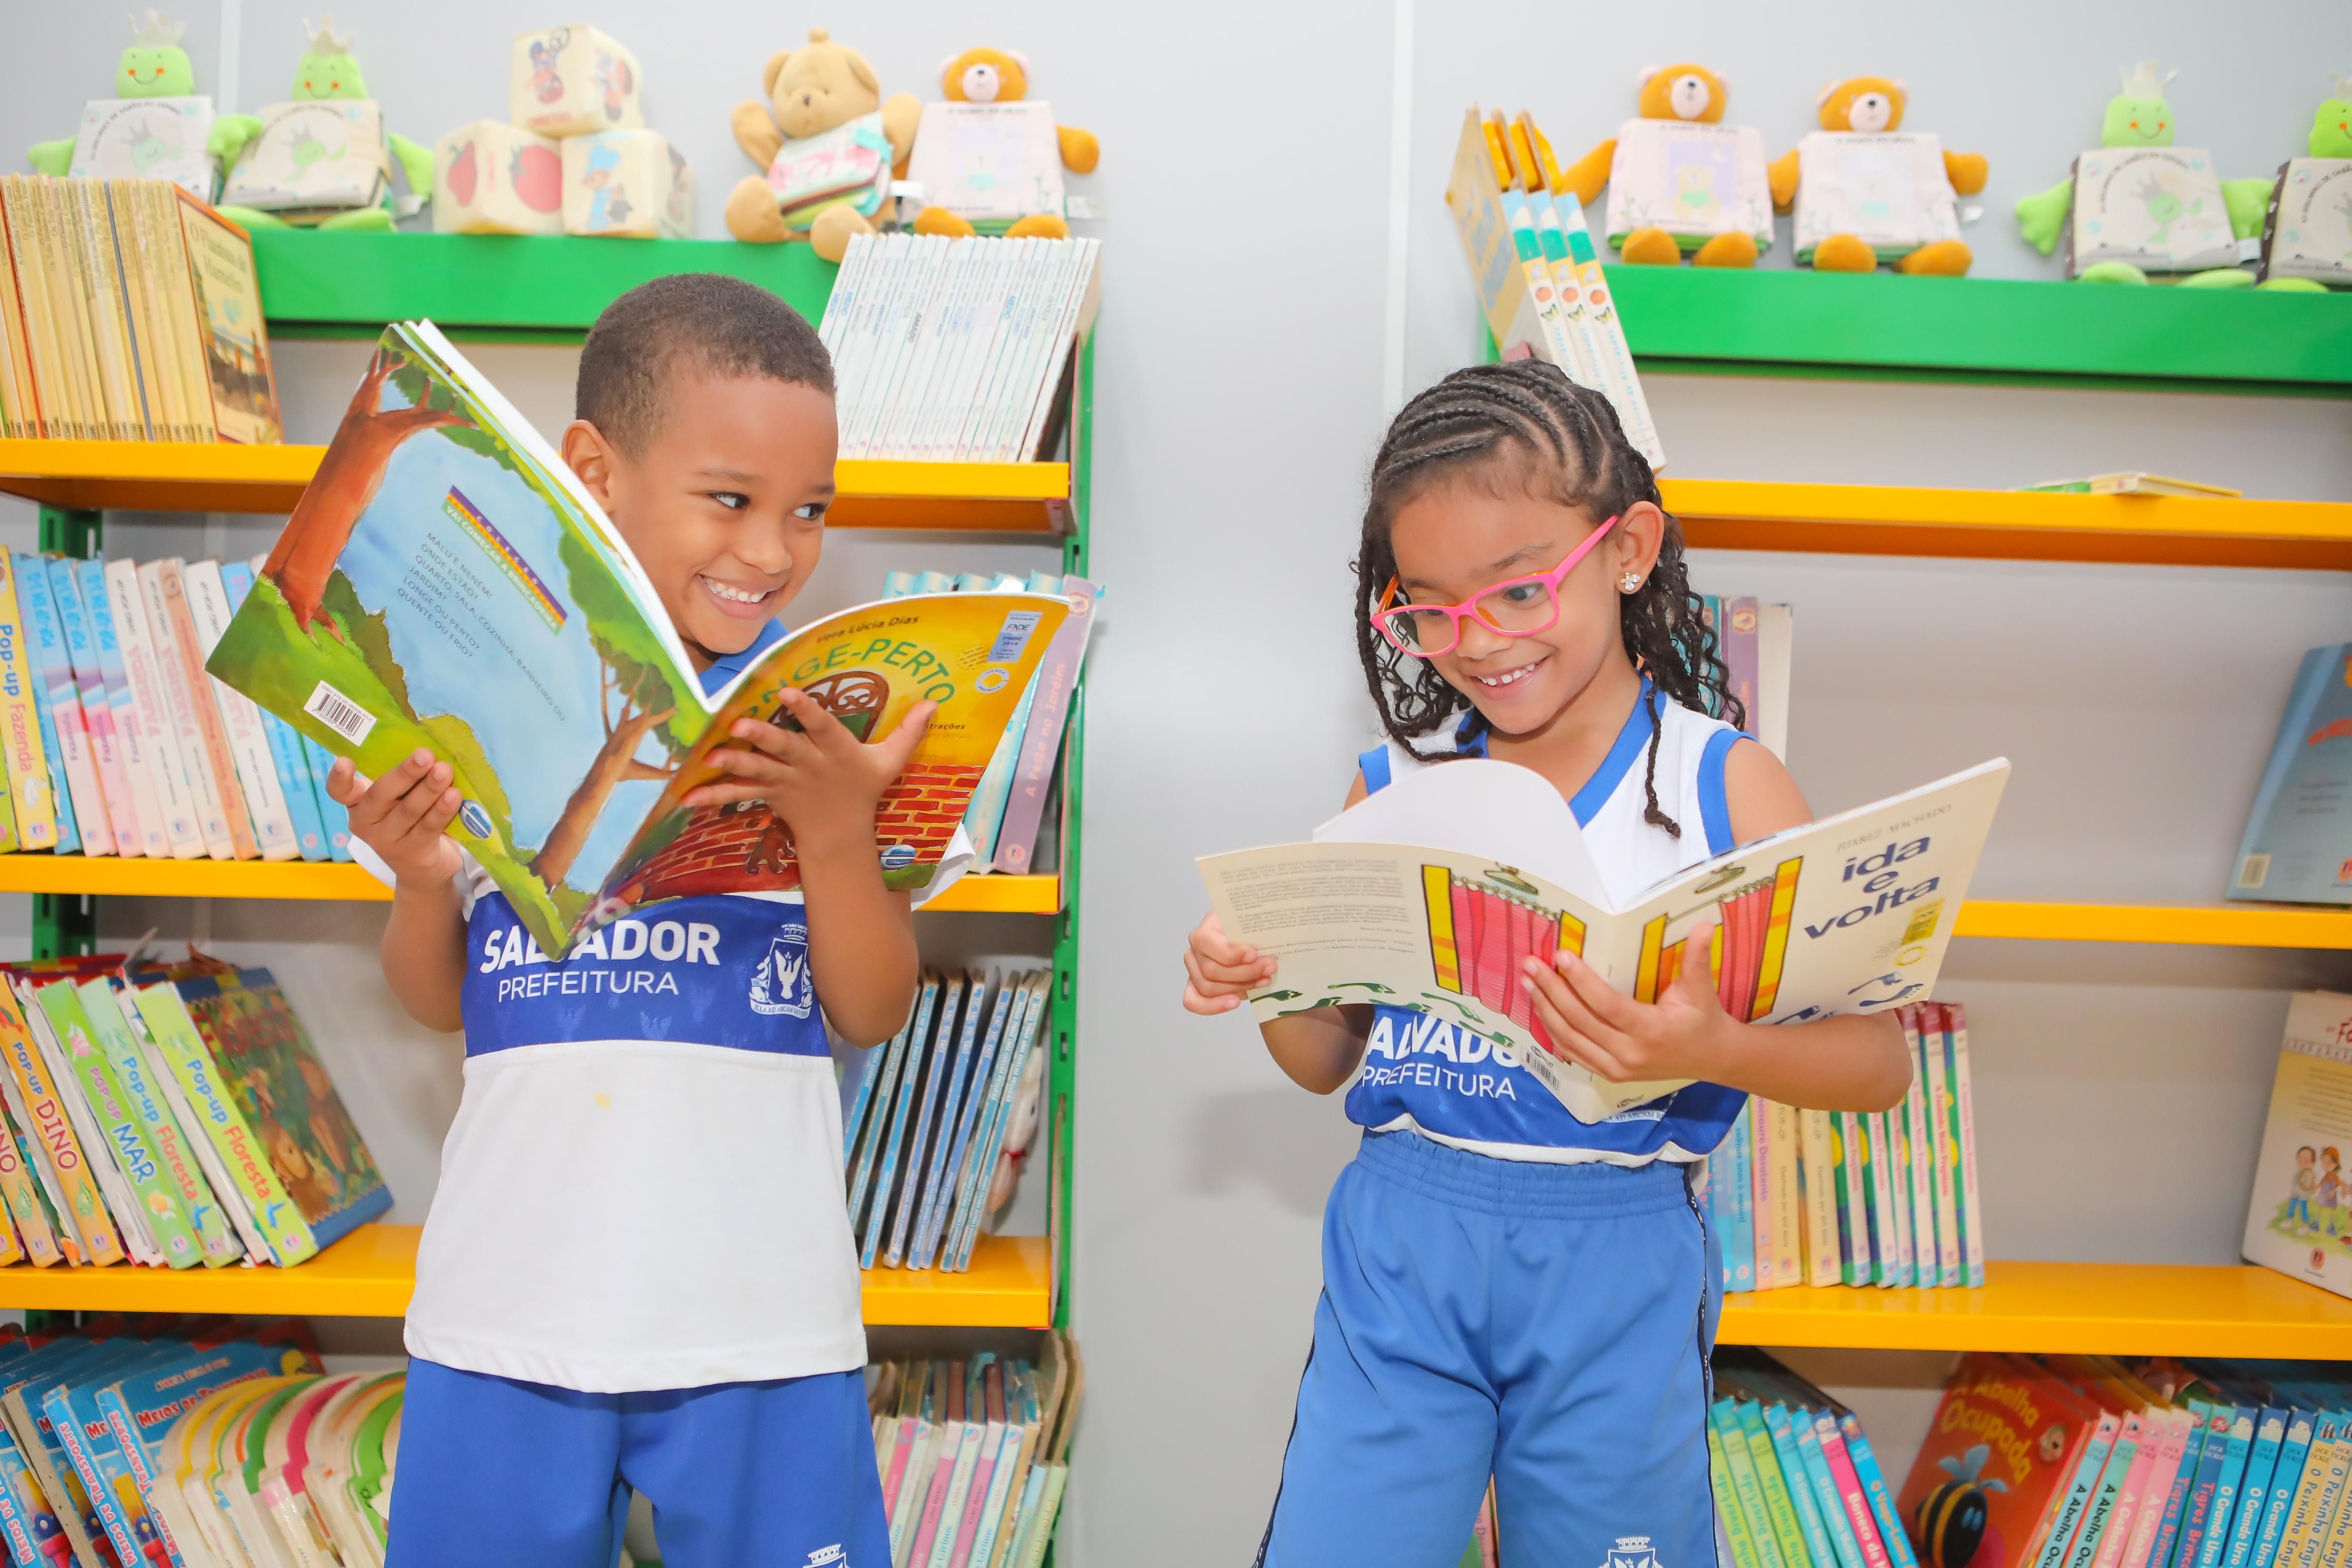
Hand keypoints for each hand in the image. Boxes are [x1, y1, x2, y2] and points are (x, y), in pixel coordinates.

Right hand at [326, 749, 463, 886]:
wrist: (424, 868)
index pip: (340, 791)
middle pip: (382, 795)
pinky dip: (442, 810)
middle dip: (405, 773)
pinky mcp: (412, 853)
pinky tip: (454, 796)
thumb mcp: (401, 798)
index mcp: (358, 803)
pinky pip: (428, 827)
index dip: (339, 778)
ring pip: (409, 810)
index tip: (344, 761)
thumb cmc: (412, 819)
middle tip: (425, 755)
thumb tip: (432, 746)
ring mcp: (387, 841)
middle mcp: (366, 822)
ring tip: (444, 771)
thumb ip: (407, 778)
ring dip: (429, 789)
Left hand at [681, 693, 935, 848]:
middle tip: (740, 724)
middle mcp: (810, 767)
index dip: (806, 710)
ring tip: (713, 756)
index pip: (823, 727)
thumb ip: (908, 733)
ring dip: (736, 764)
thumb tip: (934, 702)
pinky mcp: (771, 796)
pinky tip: (688, 796)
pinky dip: (714, 796)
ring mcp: (788, 783)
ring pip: (760, 771)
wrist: (841, 837)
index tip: (789, 691)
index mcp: (837, 753)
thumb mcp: (890, 763)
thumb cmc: (863, 791)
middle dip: (764, 737)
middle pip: (786, 749)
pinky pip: (740, 795)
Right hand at [1182, 912, 1275, 1014]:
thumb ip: (1254, 930)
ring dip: (1239, 987)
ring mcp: (1193, 970)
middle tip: (1269, 968)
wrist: (1250, 943)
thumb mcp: (1253, 923)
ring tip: (1263, 981)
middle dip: (1244, 973)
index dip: (1230, 953)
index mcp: (1206, 929)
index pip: (1207, 942)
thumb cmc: (1251, 931)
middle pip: (1211, 970)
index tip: (1254, 955)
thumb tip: (1263, 947)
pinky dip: (1214, 1005)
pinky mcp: (1195, 987)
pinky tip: (1235, 1002)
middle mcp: (1194, 950)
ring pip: (1208, 987)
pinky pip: (1194, 1002)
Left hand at [1519, 914, 1735, 1083]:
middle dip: (1552, 990)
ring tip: (1527, 981)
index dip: (1581, 981)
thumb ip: (1697, 958)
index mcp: (1651, 1030)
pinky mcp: (1608, 1074)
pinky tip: (1540, 1007)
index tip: (1561, 955)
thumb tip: (1704, 925)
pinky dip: (1553, 1030)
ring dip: (1545, 1009)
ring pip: (1570, 1038)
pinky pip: (1572, 1052)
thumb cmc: (1702, 1018)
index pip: (1607, 1005)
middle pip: (1580, 1021)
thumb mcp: (1701, 989)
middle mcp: (1630, 1054)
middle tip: (1531, 964)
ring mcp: (1616, 1068)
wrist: (1710, 1058)